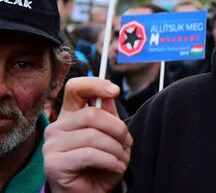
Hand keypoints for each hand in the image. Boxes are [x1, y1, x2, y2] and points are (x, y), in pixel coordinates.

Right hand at [43, 77, 131, 192]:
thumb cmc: (99, 166)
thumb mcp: (110, 138)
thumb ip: (109, 117)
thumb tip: (110, 97)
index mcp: (70, 116)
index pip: (75, 88)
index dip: (95, 84)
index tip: (114, 91)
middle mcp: (56, 127)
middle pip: (92, 114)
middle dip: (117, 129)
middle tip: (127, 143)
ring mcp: (52, 145)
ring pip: (93, 136)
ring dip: (116, 149)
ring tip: (121, 159)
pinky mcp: (54, 163)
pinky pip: (89, 154)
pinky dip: (110, 161)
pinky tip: (116, 167)